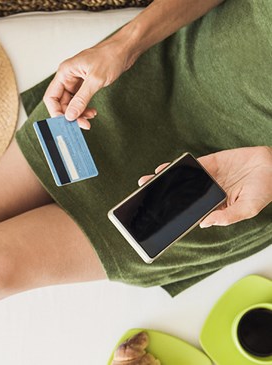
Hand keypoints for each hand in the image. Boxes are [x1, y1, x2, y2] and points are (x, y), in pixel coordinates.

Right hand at [43, 36, 136, 129]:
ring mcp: (76, 81)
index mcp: (65, 72)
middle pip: (61, 102)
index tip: (64, 123)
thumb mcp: (95, 80)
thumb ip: (81, 99)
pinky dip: (84, 108)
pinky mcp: (85, 84)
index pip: (51, 97)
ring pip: (71, 103)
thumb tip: (70, 115)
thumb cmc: (111, 56)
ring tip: (89, 118)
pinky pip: (79, 100)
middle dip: (70, 115)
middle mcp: (68, 77)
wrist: (125, 49)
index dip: (56, 112)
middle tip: (81, 124)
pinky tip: (92, 112)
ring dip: (78, 113)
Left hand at [138, 146, 271, 227]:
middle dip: (163, 198)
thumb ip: (228, 217)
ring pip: (180, 181)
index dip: (175, 216)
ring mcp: (205, 178)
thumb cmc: (264, 189)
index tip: (158, 220)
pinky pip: (187, 166)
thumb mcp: (248, 208)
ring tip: (145, 184)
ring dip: (163, 182)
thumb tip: (205, 223)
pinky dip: (174, 167)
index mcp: (215, 207)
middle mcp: (206, 193)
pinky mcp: (207, 164)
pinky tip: (162, 170)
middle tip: (143, 201)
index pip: (191, 213)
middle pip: (181, 196)